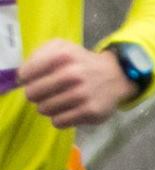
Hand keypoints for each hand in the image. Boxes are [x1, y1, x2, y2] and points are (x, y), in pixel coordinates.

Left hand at [18, 42, 138, 128]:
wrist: (116, 76)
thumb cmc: (82, 62)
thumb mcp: (62, 47)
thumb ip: (38, 55)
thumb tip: (23, 77)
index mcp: (63, 55)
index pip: (26, 74)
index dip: (26, 79)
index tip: (32, 80)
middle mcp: (73, 74)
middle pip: (33, 94)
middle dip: (35, 95)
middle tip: (43, 94)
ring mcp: (83, 95)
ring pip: (44, 109)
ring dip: (47, 107)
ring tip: (56, 102)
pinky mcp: (91, 111)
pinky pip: (59, 122)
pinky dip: (59, 118)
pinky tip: (66, 111)